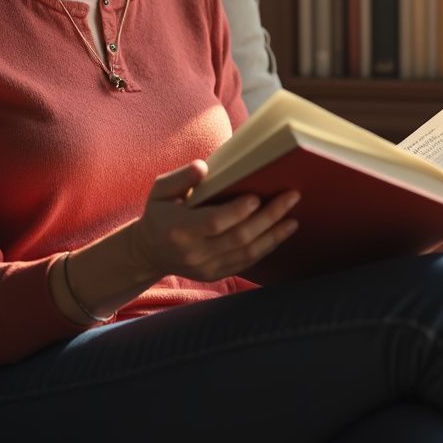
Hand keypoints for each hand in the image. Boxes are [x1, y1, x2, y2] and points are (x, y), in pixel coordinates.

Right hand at [126, 159, 300, 282]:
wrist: (149, 251)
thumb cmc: (159, 212)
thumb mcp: (160, 190)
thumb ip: (180, 178)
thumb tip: (202, 167)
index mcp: (177, 229)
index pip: (213, 222)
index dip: (236, 211)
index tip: (257, 195)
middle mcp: (193, 252)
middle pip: (237, 238)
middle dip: (268, 217)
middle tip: (291, 196)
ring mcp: (206, 268)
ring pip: (247, 253)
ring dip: (273, 234)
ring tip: (293, 216)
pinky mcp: (216, 275)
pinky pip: (246, 262)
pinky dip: (266, 246)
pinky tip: (281, 232)